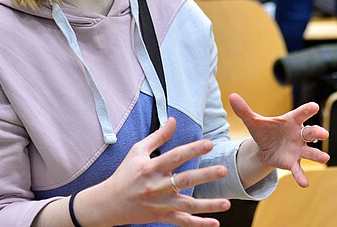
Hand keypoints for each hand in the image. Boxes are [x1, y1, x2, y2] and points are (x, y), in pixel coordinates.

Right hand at [91, 117, 229, 225]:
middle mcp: (156, 186)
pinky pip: (182, 222)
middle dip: (205, 176)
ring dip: (208, 205)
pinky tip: (215, 223)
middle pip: (184, 180)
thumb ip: (158, 136)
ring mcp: (160, 204)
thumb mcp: (138, 151)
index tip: (209, 144)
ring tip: (227, 203)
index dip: (192, 150)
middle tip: (223, 170)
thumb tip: (174, 120)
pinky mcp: (161, 217)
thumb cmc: (125, 174)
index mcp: (150, 168)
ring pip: (187, 205)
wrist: (108, 203)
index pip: (175, 156)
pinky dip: (198, 224)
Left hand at [229, 93, 329, 187]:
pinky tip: (304, 184)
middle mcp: (298, 135)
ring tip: (325, 157)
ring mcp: (298, 149)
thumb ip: (244, 110)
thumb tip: (232, 96)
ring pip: (310, 152)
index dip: (308, 109)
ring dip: (318, 154)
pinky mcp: (292, 162)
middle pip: (310, 132)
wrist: (265, 148)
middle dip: (318, 132)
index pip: (301, 113)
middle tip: (324, 134)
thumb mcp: (253, 122)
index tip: (314, 106)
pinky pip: (298, 169)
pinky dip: (301, 176)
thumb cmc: (265, 131)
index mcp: (291, 121)